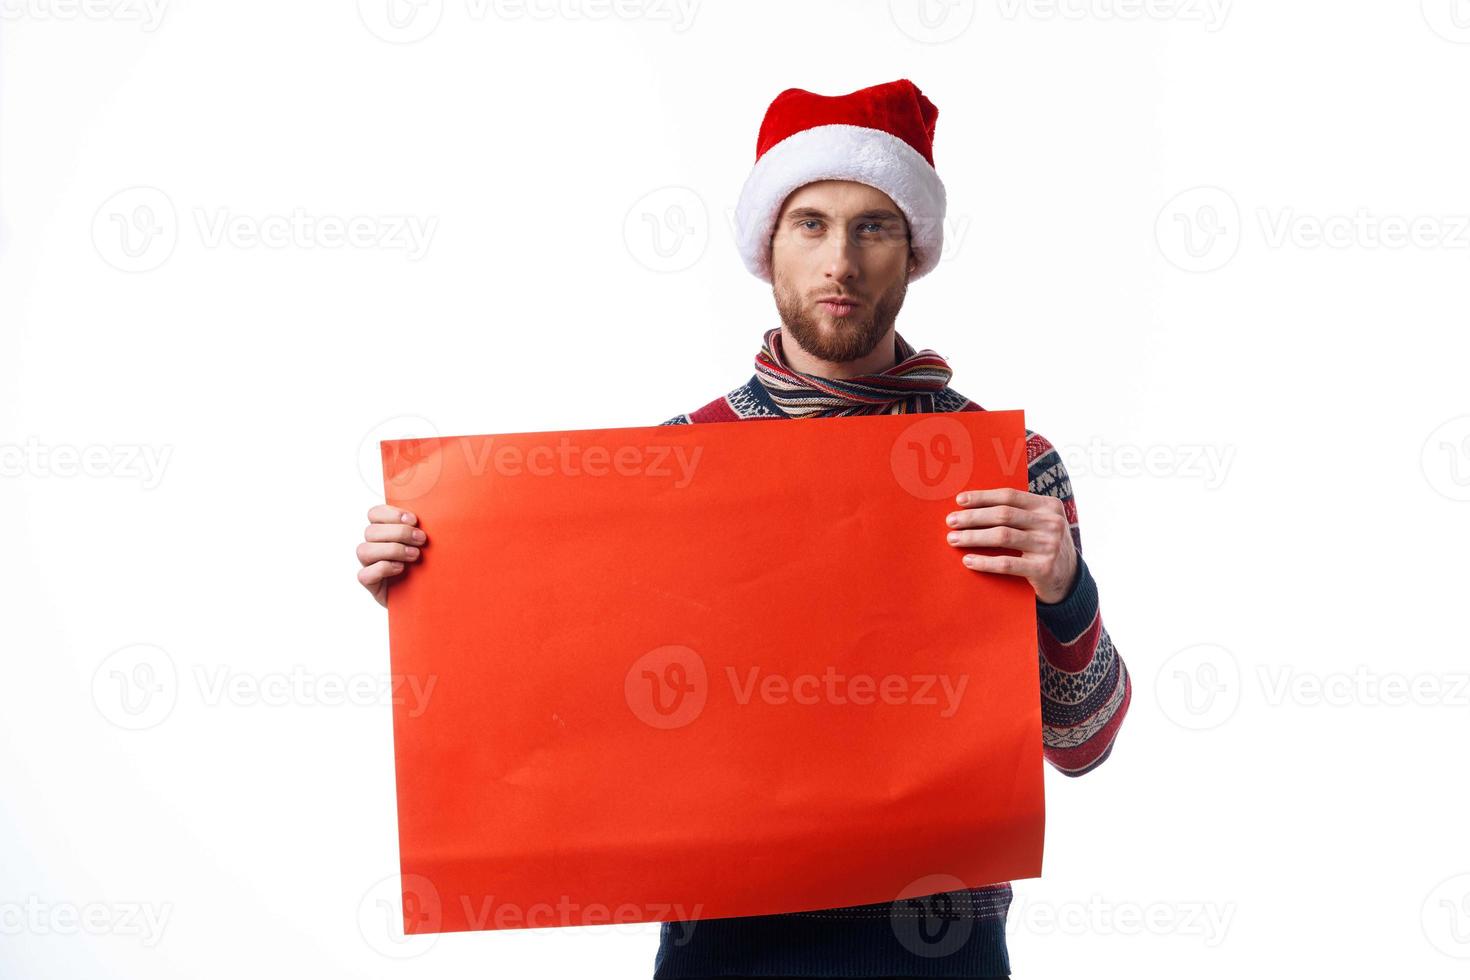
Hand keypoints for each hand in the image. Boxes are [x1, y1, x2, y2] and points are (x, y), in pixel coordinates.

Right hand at [357, 504, 427, 607]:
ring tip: (414, 555)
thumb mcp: (428, 544)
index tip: (414, 520)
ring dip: (392, 549)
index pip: (375, 513)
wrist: (429, 596)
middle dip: (399, 533)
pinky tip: (401, 568)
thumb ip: (424, 528)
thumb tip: (438, 509)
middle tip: (421, 540)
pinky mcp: (370, 583)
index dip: (391, 514)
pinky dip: (383, 568)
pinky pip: (365, 573)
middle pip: (371, 531)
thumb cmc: (428, 565)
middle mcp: (373, 546)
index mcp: (384, 531)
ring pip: (364, 550)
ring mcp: (369, 565)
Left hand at [944, 487, 1076, 602]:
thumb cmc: (1044, 546)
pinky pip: (1007, 563)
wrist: (1069, 579)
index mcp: (1049, 505)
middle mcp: (1051, 523)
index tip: (959, 501)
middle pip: (1003, 515)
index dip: (982, 497)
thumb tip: (972, 506)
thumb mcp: (1040, 523)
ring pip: (1002, 536)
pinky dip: (984, 562)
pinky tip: (968, 560)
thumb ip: (1018, 513)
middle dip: (972, 517)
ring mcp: (1049, 545)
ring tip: (953, 539)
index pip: (1010, 496)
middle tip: (951, 521)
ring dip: (973, 537)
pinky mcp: (1044, 569)